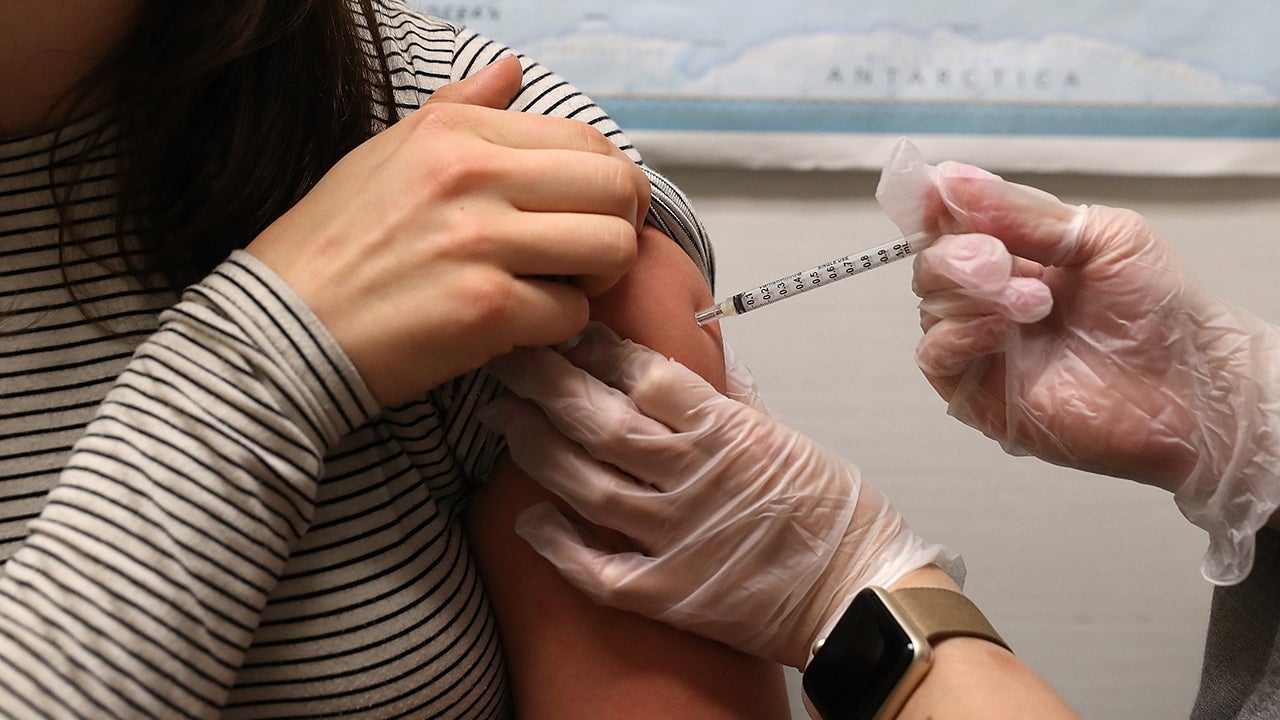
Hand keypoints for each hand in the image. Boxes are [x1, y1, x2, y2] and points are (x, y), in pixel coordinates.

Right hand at [246, 56, 648, 406]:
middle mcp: (473, 175)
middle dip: (621, 226)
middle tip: (591, 253)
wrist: (283, 328)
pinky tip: (519, 324)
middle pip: (616, 188)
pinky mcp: (485, 309)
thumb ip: (461, 109)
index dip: (610, 182)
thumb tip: (512, 71)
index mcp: (456, 132)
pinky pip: (572, 313)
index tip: (593, 211)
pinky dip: (555, 326)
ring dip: (597, 277)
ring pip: (610, 250)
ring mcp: (482, 242)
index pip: (587, 139)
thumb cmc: (335, 243)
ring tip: (560, 286)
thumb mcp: (390, 152)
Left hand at [481, 323, 960, 668]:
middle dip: (545, 384)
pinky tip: (528, 520)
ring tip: (505, 421)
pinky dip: (558, 545)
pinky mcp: (670, 593)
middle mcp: (695, 478)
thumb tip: (705, 358)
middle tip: (507, 362)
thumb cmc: (836, 516)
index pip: (647, 375)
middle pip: (602, 421)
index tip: (567, 331)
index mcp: (728, 432)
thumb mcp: (791, 438)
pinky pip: (597, 570)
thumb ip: (737, 400)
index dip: (598, 349)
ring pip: (588, 484)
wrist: (862, 596)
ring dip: (538, 449)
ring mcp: (678, 537)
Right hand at [879, 140, 1279, 583]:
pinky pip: (936, 355)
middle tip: (1000, 260)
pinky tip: (1004, 329)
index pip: (951, 222)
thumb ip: (1023, 212)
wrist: (1191, 384)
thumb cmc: (1161, 312)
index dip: (933, 204)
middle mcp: (990, 298)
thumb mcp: (1102, 236)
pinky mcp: (977, 392)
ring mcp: (982, 346)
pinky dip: (961, 333)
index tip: (933, 193)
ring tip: (1035, 302)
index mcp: (1015, 253)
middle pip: (931, 261)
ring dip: (974, 294)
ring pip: (930, 305)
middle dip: (959, 253)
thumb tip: (954, 179)